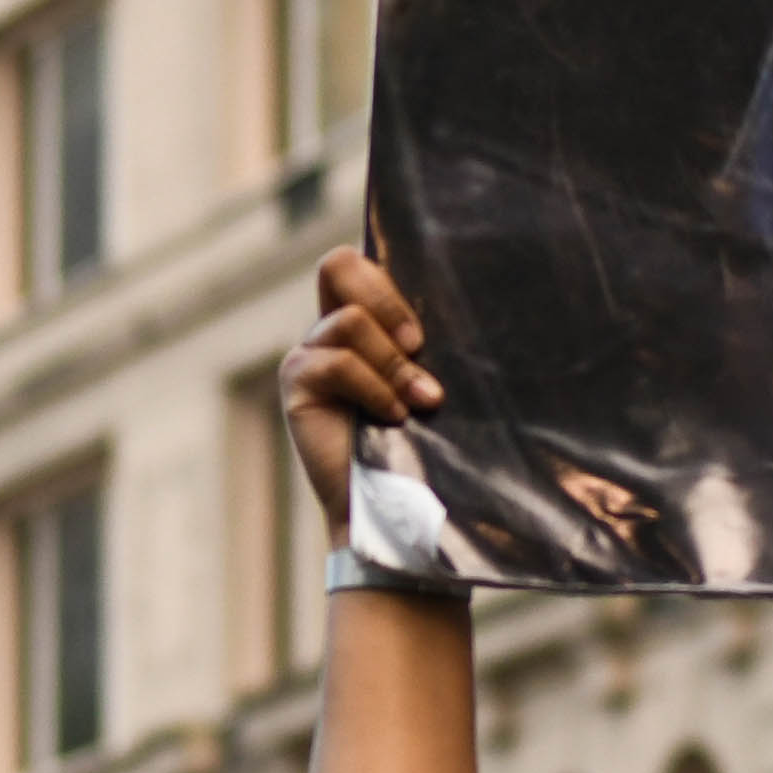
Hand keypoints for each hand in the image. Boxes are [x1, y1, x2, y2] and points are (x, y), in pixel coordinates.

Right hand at [275, 248, 439, 551]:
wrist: (397, 510)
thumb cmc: (428, 447)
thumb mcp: (434, 382)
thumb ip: (428, 346)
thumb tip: (473, 303)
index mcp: (366, 322)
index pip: (359, 262)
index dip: (388, 279)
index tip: (423, 331)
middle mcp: (331, 331)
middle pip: (339, 264)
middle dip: (387, 304)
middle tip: (418, 347)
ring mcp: (310, 355)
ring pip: (348, 320)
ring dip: (392, 363)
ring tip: (419, 403)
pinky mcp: (298, 382)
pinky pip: (337, 361)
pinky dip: (373, 387)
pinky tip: (392, 418)